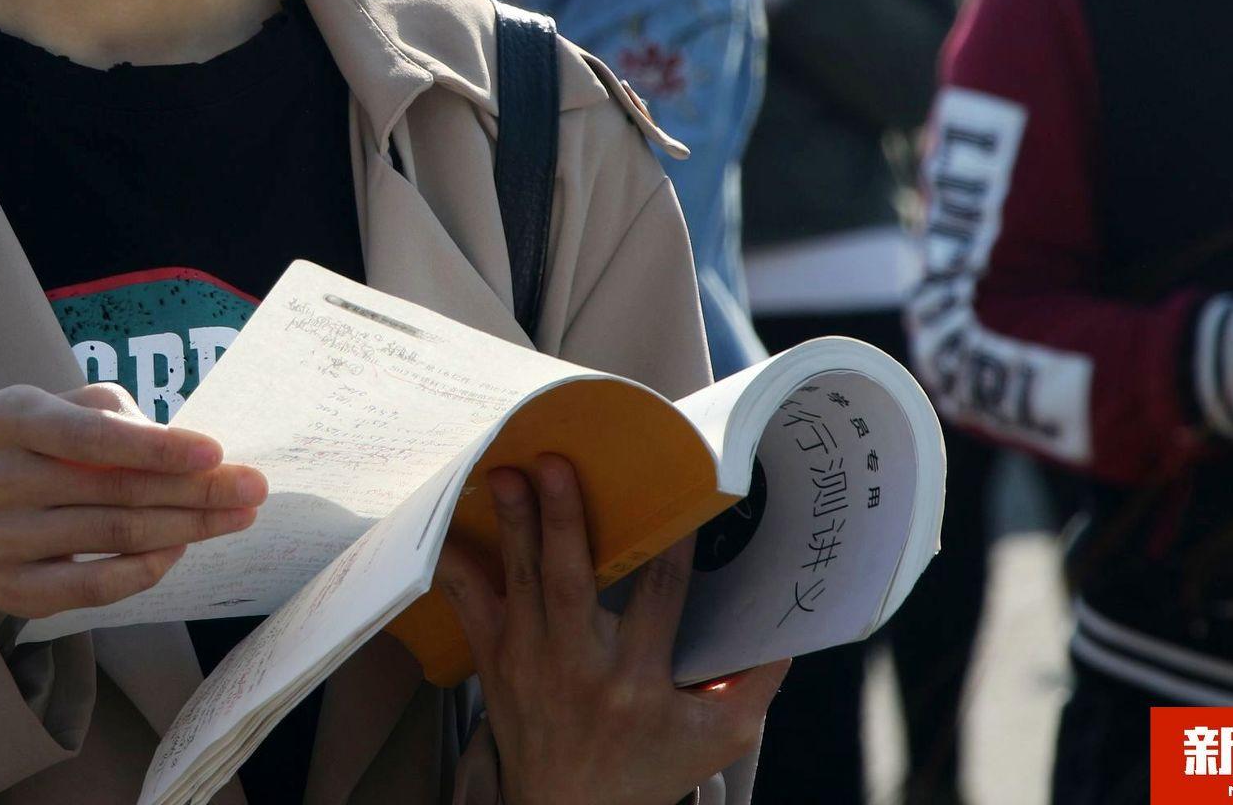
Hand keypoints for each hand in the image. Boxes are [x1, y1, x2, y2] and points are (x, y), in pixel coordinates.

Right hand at [0, 383, 266, 619]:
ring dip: (186, 529)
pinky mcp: (8, 589)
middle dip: (195, 491)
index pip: (92, 436)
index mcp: (5, 417)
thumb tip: (196, 460)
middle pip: (114, 491)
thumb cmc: (50, 441)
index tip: (217, 453)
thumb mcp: (75, 405)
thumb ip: (124, 419)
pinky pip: (95, 588)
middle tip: (253, 489)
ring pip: (114, 538)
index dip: (158, 447)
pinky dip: (147, 570)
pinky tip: (180, 550)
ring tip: (233, 517)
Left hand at [440, 455, 786, 804]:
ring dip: (511, 526)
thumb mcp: (719, 737)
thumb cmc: (649, 769)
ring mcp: (531, 663)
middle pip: (570, 583)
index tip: (678, 495)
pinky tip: (444, 522)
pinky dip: (455, 565)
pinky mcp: (496, 663)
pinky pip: (469, 607)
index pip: (661, 599)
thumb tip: (788, 622)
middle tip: (554, 463)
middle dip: (562, 520)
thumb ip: (754, 682)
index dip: (671, 546)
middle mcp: (581, 668)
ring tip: (502, 472)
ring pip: (520, 584)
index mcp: (639, 682)